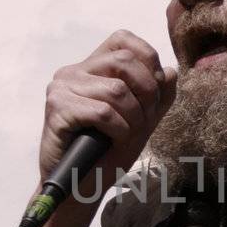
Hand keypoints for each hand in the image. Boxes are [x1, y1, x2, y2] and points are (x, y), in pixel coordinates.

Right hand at [40, 30, 177, 187]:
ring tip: (125, 136)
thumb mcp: (142, 122)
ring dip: (133, 119)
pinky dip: (118, 130)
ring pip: (117, 90)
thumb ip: (158, 97)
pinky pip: (102, 111)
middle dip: (146, 93)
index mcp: (92, 68)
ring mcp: (62, 88)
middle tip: (144, 121)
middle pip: (125, 61)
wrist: (81, 187)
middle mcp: (74, 71)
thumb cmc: (107, 153)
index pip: (123, 39)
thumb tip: (170, 72)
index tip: (153, 91)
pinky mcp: (56, 108)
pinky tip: (112, 140)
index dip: (147, 59)